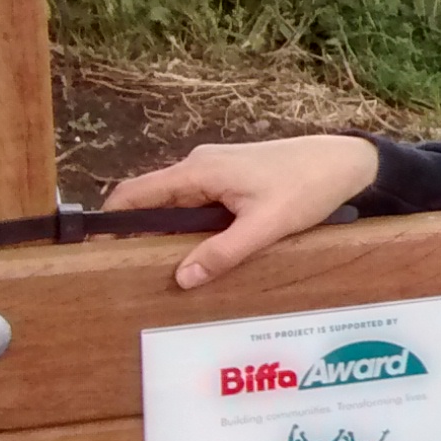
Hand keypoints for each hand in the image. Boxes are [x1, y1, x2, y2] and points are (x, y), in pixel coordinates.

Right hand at [106, 135, 379, 290]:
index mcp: (198, 171)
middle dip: (139, 236)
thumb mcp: (266, 225)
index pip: (134, 195)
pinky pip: (196, 204)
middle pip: (152, 203)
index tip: (95, 253)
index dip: (110, 223)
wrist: (345, 162)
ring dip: (168, 234)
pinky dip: (190, 228)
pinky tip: (199, 253)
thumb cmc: (308, 187)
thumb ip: (223, 252)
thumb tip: (180, 278)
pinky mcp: (230, 178)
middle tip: (132, 275)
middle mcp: (198, 165)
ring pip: (175, 206)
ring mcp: (214, 170)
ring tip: (163, 271)